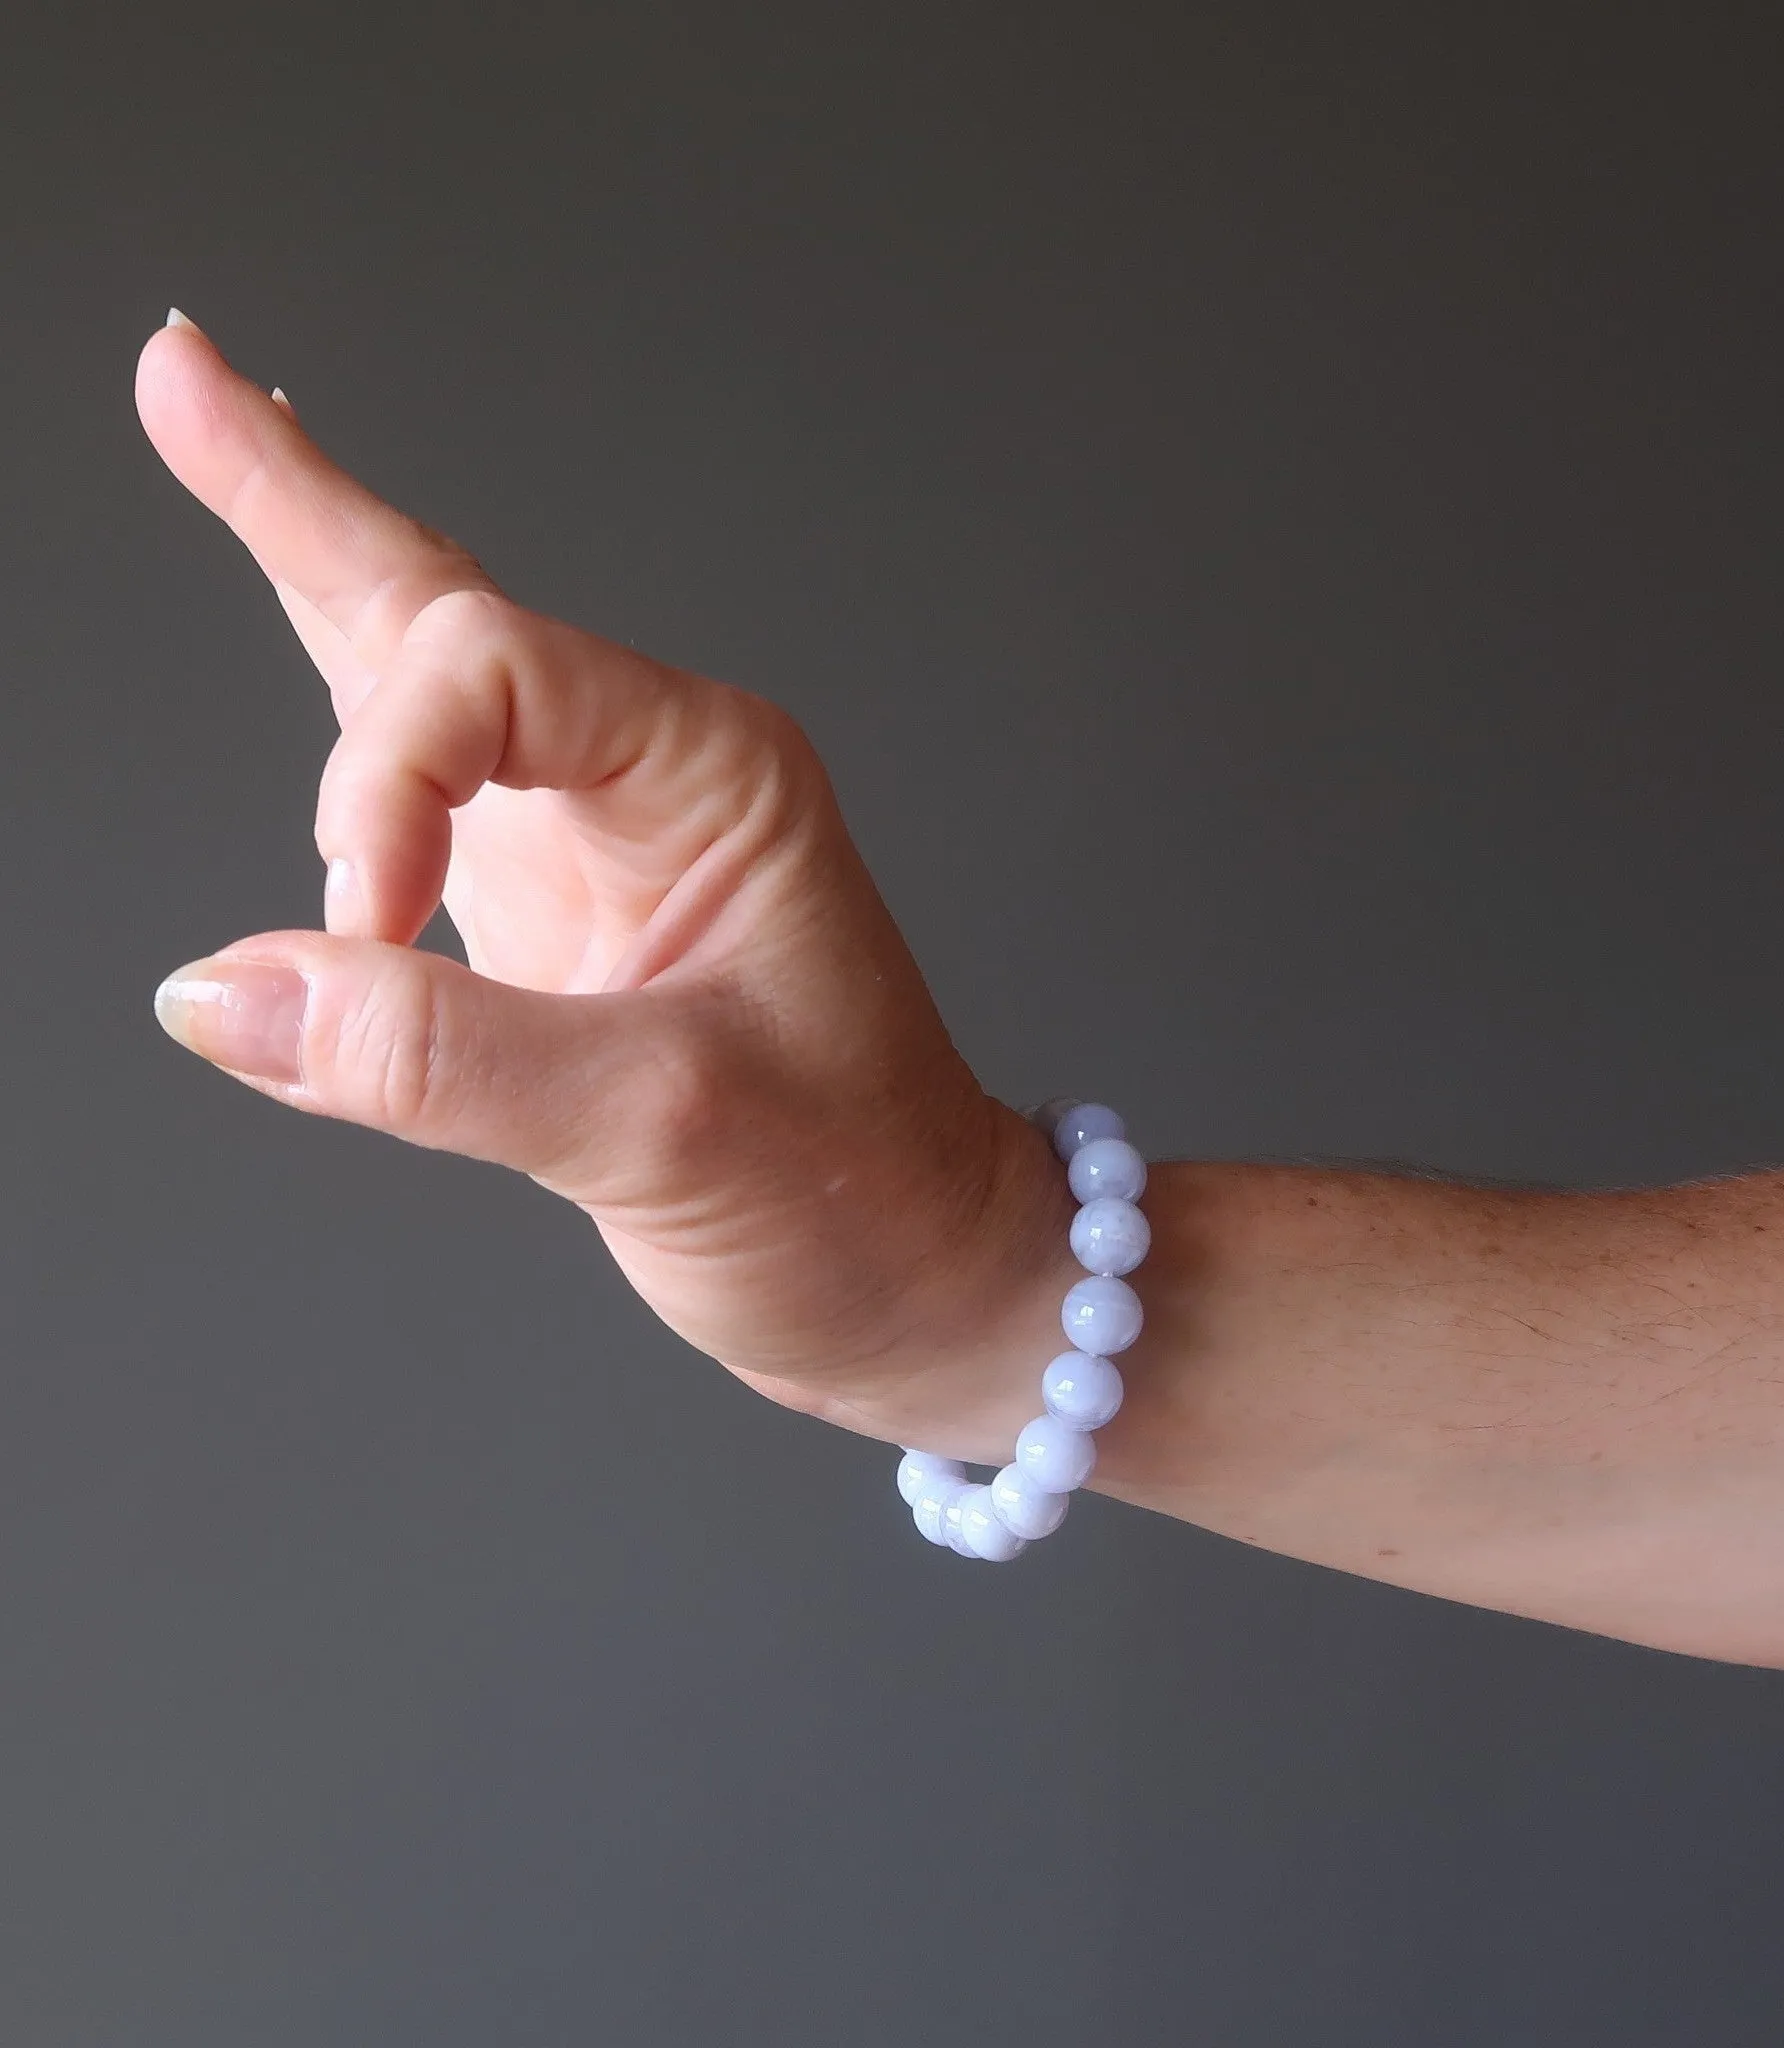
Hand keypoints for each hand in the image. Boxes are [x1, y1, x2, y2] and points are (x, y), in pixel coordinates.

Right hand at [137, 313, 1068, 1454]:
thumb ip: (443, 1060)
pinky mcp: (555, 925)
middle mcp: (653, 783)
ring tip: (208, 423)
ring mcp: (598, 848)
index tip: (357, 940)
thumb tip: (223, 997)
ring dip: (311, 563)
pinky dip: (341, 735)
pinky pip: (425, 805)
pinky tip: (301, 653)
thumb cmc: (859, 1194)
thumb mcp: (662, 1127)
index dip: (381, 789)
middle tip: (183, 372)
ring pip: (427, 689)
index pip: (483, 681)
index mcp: (713, 774)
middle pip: (447, 616)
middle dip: (306, 501)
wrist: (923, 1276)